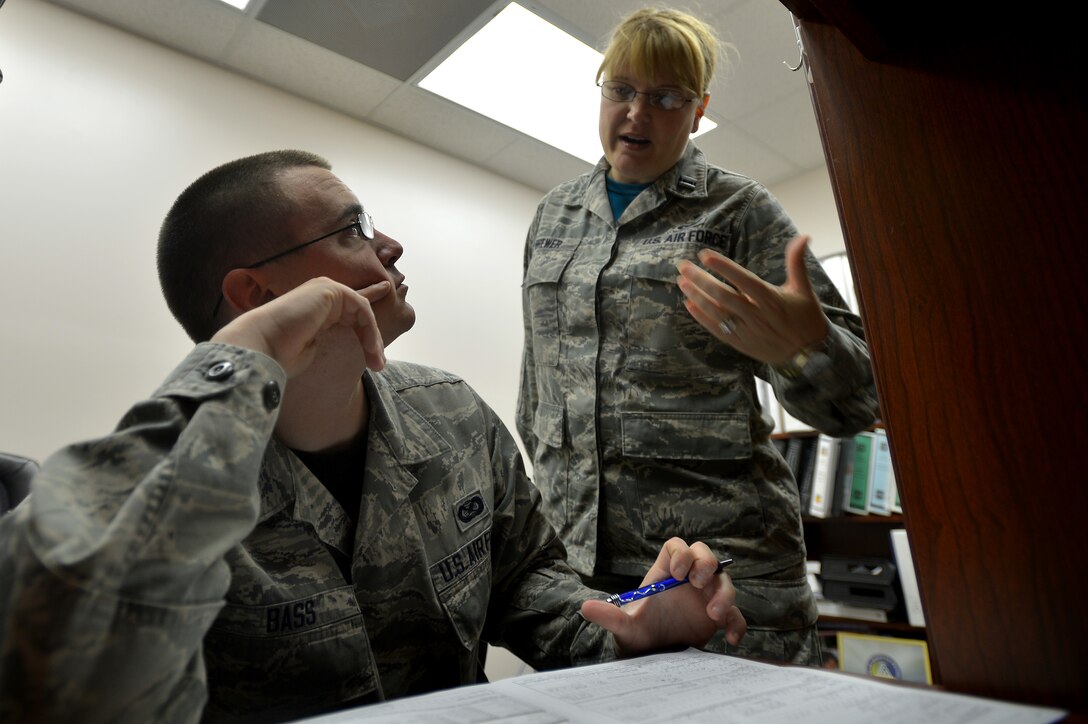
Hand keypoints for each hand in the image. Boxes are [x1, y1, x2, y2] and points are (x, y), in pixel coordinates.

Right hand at [211, 276, 387, 377]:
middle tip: (379, 364)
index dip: (368, 294)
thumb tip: (349, 344)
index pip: (347, 301)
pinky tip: (370, 348)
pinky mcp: (330, 290)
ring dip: (372, 339)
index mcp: (315, 306)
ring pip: (363, 311)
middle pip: (359, 309)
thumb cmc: (282, 353)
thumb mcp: (313, 347)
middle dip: (372, 338)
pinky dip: (369, 330)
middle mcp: (320, 293)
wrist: (263, 346)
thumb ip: (330, 338)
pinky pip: (362, 309)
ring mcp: (324, 288)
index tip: (384, 289)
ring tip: (376, 362)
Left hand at [579, 538, 746, 656]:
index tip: (679, 573)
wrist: (653, 657)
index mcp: (666, 573)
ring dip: (723, 593)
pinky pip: (735, 614)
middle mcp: (688, 580)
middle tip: (698, 584)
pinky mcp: (718, 617)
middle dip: (706, 564)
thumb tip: (584, 608)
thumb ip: (609, 616)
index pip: (677, 547)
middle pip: (705, 556)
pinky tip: (732, 638)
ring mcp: (705, 596)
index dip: (681, 553)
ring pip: (723, 581)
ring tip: (713, 615)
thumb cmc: (638, 635)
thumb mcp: (624, 627)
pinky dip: (737, 623)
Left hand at [676, 234, 828, 364]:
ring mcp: (746, 331)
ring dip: (697, 296)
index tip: (705, 255)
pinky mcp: (740, 343)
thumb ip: (797, 262)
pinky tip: (689, 304)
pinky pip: (717, 329)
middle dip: (701, 279)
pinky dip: (702, 317)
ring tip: (682, 282)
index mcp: (771, 299)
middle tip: (683, 266)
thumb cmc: (805, 317)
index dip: (724, 267)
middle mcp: (756, 315)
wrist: (808, 354)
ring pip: (717, 312)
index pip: (743, 280)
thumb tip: (803, 236)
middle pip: (723, 296)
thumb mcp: (804, 289)